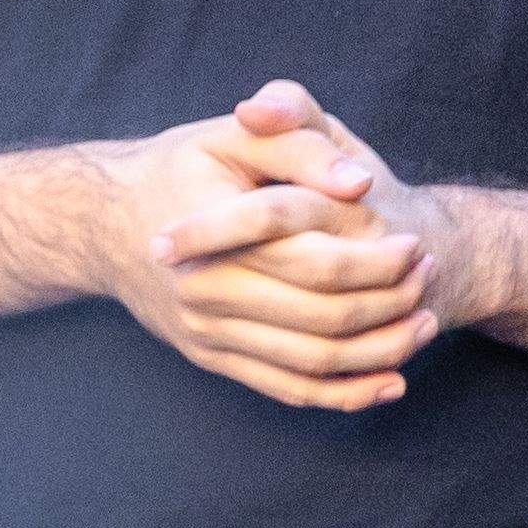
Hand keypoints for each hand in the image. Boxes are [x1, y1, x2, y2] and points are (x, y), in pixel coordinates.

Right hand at [103, 92, 426, 410]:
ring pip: (313, 360)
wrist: (99, 222)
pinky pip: (288, 388)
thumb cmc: (179, 169)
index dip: (378, 259)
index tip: (416, 244)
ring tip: (425, 323)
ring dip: (382, 350)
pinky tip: (391, 381)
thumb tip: (357, 183)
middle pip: (322, 316)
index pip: (314, 261)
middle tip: (428, 278)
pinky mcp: (209, 357)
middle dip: (392, 303)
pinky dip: (347, 393)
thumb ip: (297, 140)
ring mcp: (204, 331)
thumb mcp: (231, 133)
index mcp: (214, 233)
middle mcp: (203, 290)